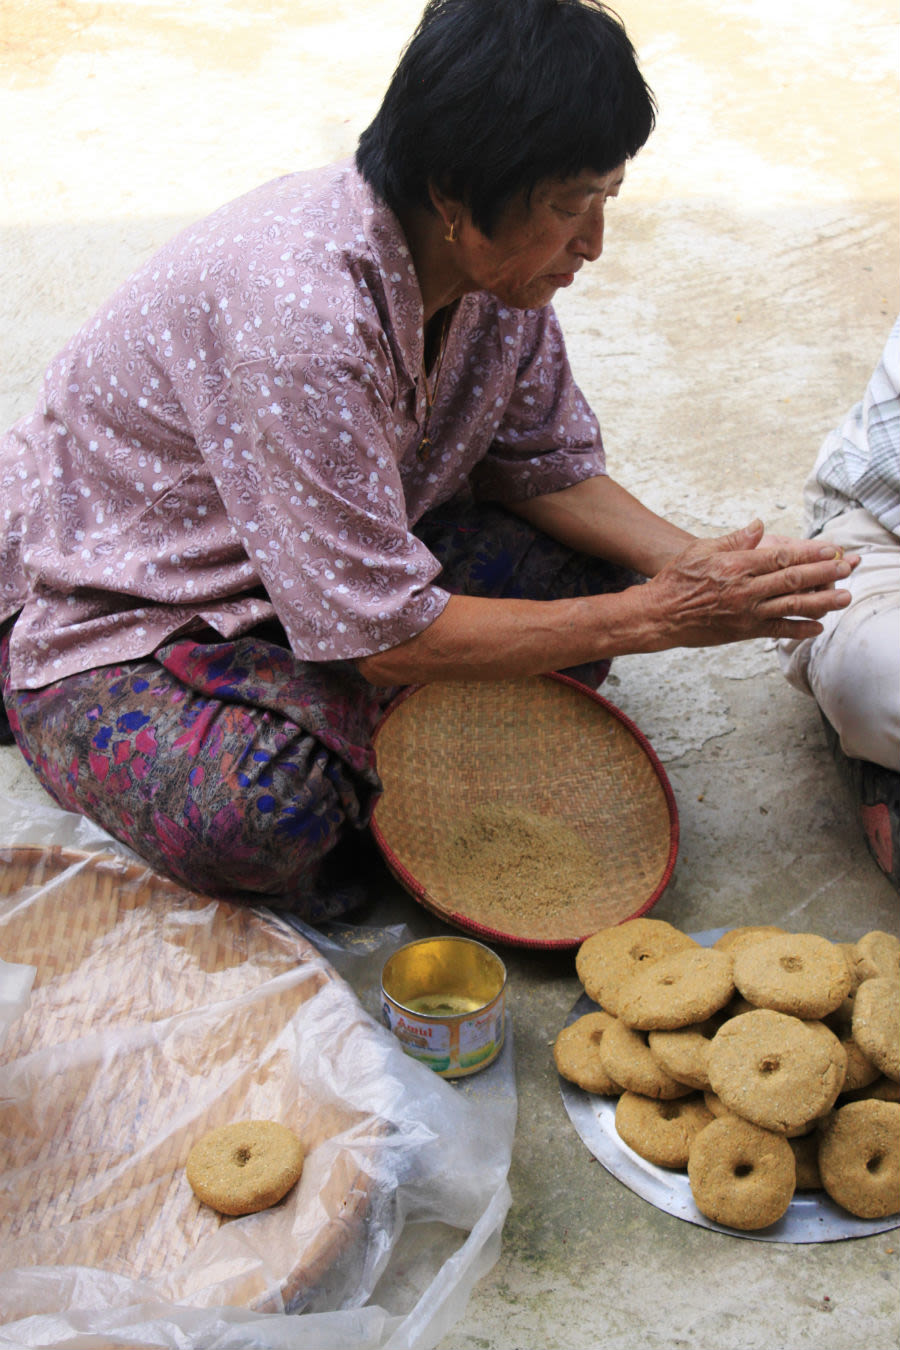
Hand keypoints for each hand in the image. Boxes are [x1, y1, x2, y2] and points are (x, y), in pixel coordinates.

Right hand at [643, 519, 857, 647]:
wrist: (660, 615)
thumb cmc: (677, 579)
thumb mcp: (701, 550)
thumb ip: (733, 540)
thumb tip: (759, 525)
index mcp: (736, 566)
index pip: (781, 557)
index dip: (809, 553)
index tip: (831, 549)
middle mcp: (745, 590)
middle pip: (792, 580)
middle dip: (824, 573)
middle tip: (848, 568)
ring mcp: (746, 612)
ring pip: (791, 606)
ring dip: (822, 602)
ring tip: (845, 597)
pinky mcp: (744, 631)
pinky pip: (778, 630)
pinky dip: (800, 629)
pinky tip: (818, 626)